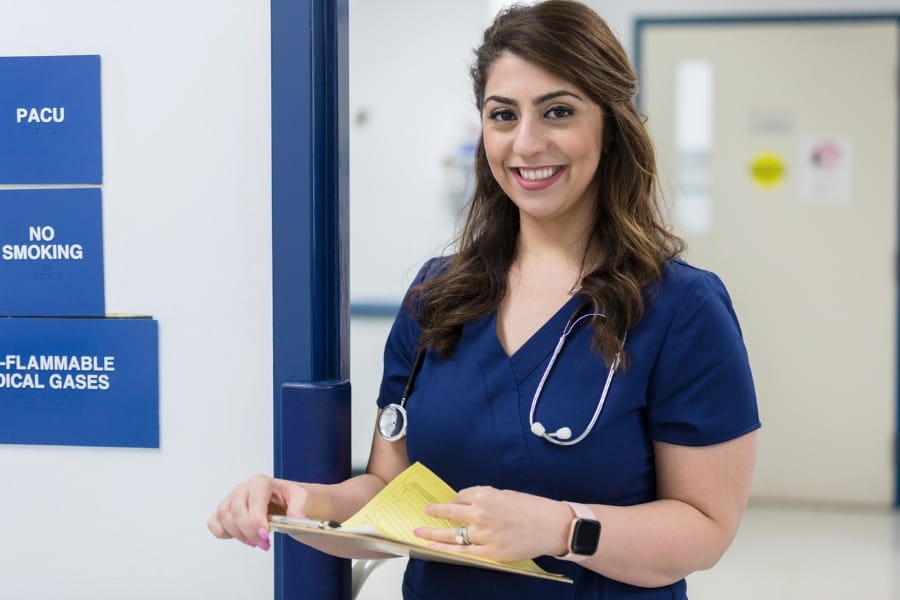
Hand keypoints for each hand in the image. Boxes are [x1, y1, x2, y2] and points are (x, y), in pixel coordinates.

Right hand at [207, 474, 310, 549]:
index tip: (265, 534)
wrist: (285, 503)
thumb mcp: (301, 498)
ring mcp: (231, 499)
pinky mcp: (225, 511)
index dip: (256, 519)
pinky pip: (214, 522)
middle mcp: (243, 488)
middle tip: (263, 544)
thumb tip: (297, 517)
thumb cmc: (290, 499)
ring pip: (223, 517)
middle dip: (249, 532)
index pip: (253, 500)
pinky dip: (223, 533)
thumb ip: (299, 506)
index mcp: (261, 482)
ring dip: (238, 534)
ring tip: (254, 542)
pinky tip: (239, 537)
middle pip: (237, 511)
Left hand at [414, 486, 571, 562]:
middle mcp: (480, 513)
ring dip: (433, 533)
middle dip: (435, 512)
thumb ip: (486, 499)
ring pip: (451, 534)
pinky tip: (433, 546)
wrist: (551, 526)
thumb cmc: (532, 507)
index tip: (454, 503)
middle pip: (450, 513)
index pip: (461, 496)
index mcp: (485, 495)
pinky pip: (463, 551)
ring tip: (418, 532)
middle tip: (425, 512)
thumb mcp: (506, 495)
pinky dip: (446, 549)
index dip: (456, 500)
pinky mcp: (490, 551)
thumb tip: (470, 505)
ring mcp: (484, 534)